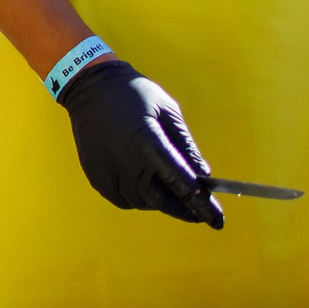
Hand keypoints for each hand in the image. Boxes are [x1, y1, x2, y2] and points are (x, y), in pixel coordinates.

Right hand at [57, 59, 222, 227]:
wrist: (90, 87)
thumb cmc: (134, 94)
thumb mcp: (168, 111)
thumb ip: (186, 146)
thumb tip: (203, 175)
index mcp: (148, 145)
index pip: (182, 184)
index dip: (202, 205)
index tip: (218, 221)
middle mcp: (126, 164)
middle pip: (162, 201)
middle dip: (183, 208)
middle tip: (199, 211)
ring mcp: (108, 173)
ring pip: (142, 202)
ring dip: (160, 200)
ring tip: (169, 187)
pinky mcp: (96, 177)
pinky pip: (123, 198)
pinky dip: (138, 196)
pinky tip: (144, 181)